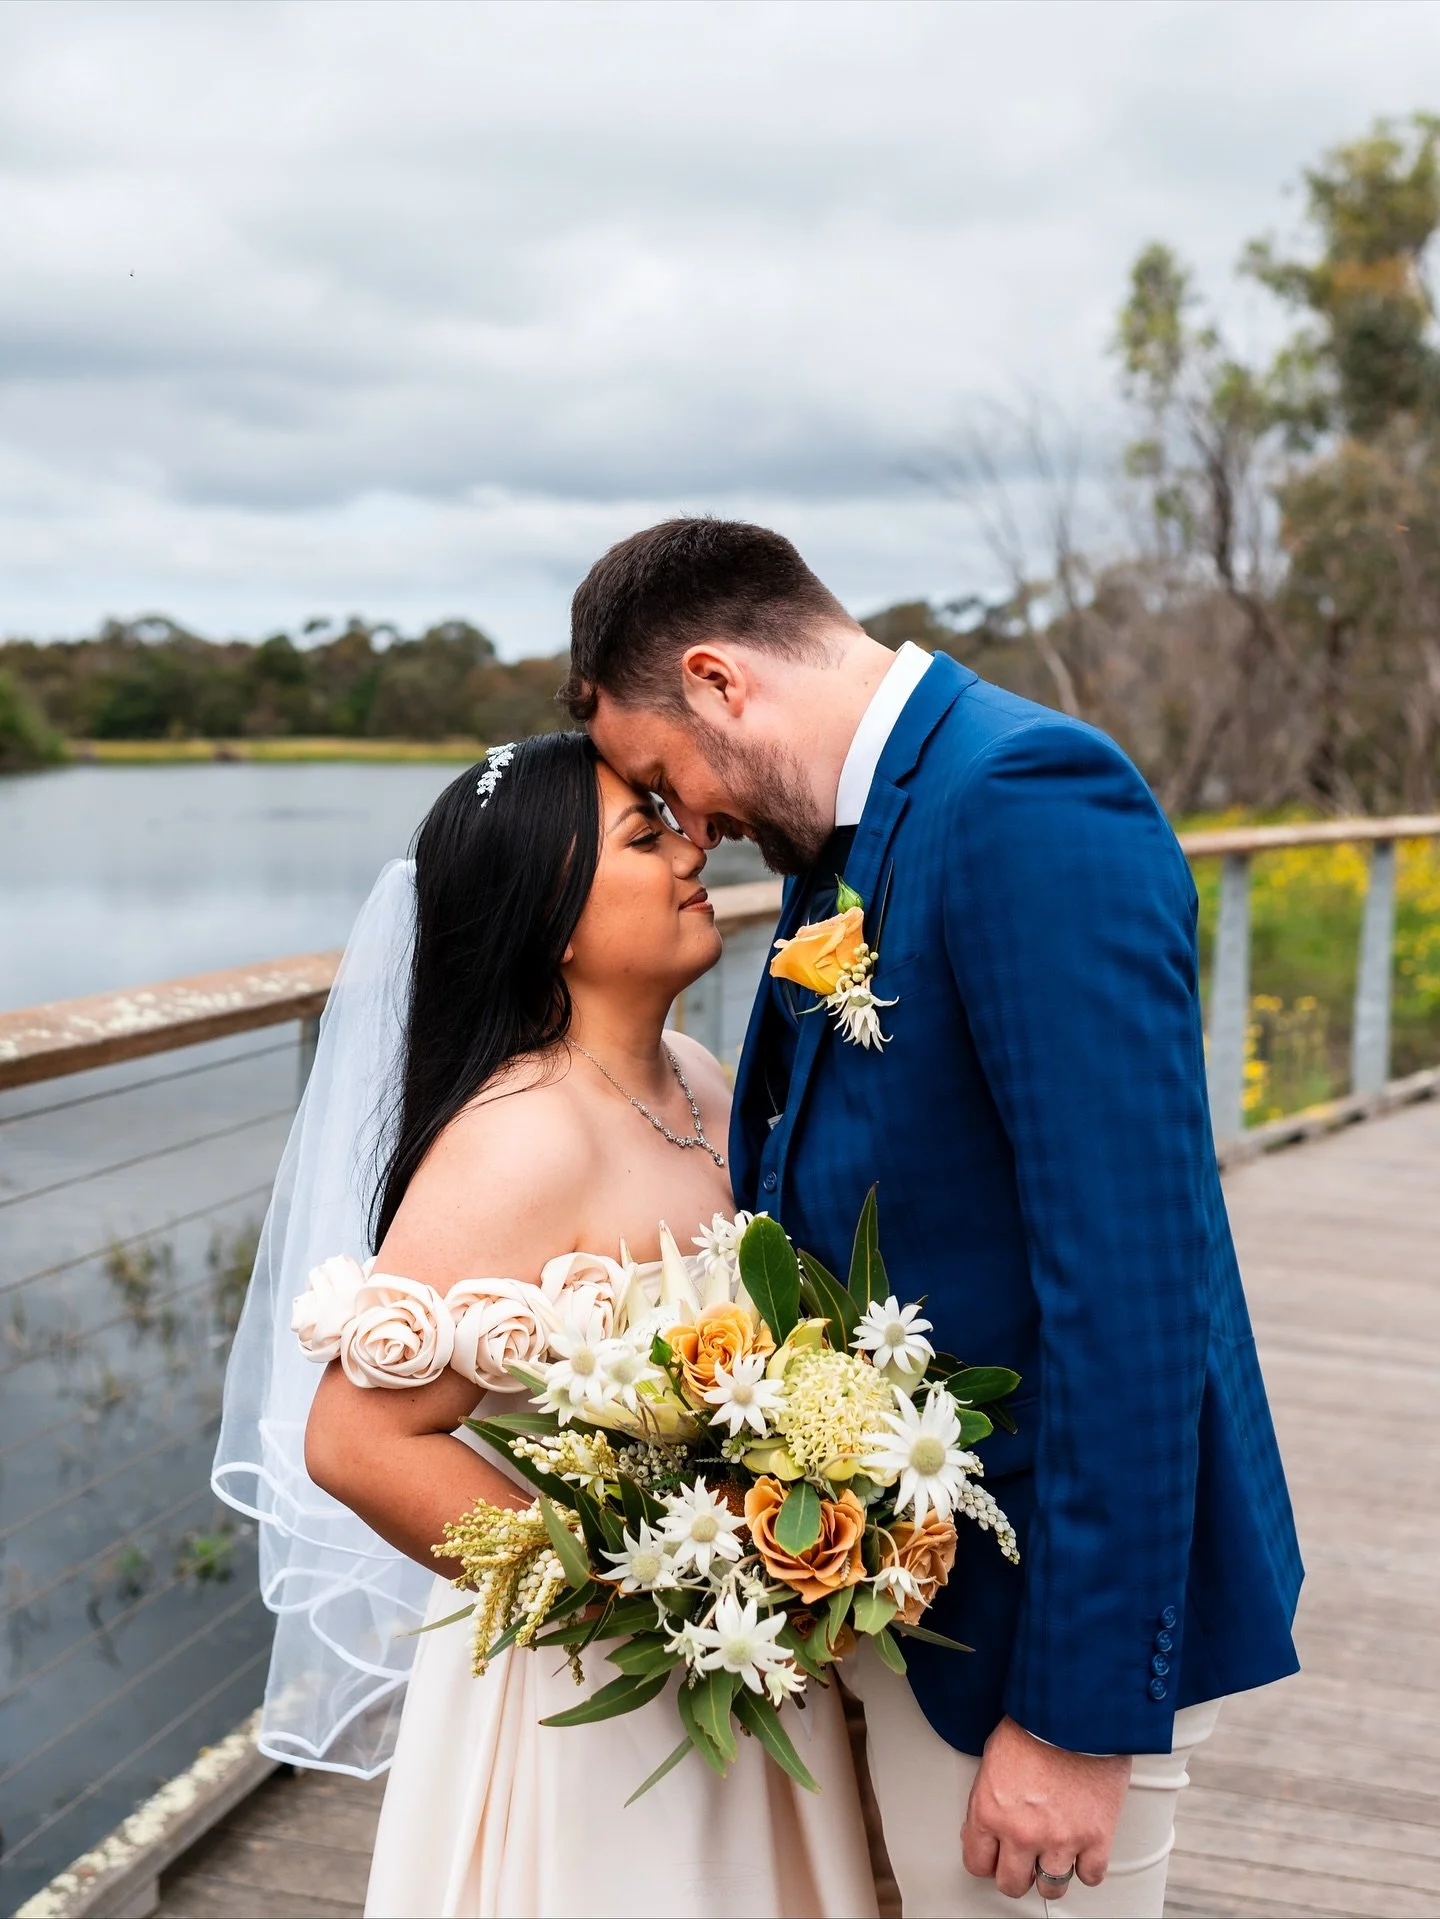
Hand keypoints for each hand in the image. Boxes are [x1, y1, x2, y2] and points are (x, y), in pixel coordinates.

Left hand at [962, 1716, 1130, 1900]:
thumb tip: (987, 1824)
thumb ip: (988, 1797)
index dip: (986, 1860)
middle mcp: (1022, 1832)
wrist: (1076, 1709)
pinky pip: (1090, 1876)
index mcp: (989, 1811)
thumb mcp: (993, 1757)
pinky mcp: (1096, 1838)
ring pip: (1050, 1888)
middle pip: (1011, 1883)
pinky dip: (1087, 1867)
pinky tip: (1082, 1851)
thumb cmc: (1035, 1723)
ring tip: (1053, 1856)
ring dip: (1051, 1874)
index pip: (977, 1863)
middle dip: (1016, 1873)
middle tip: (1023, 1860)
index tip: (994, 1856)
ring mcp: (1060, 1839)